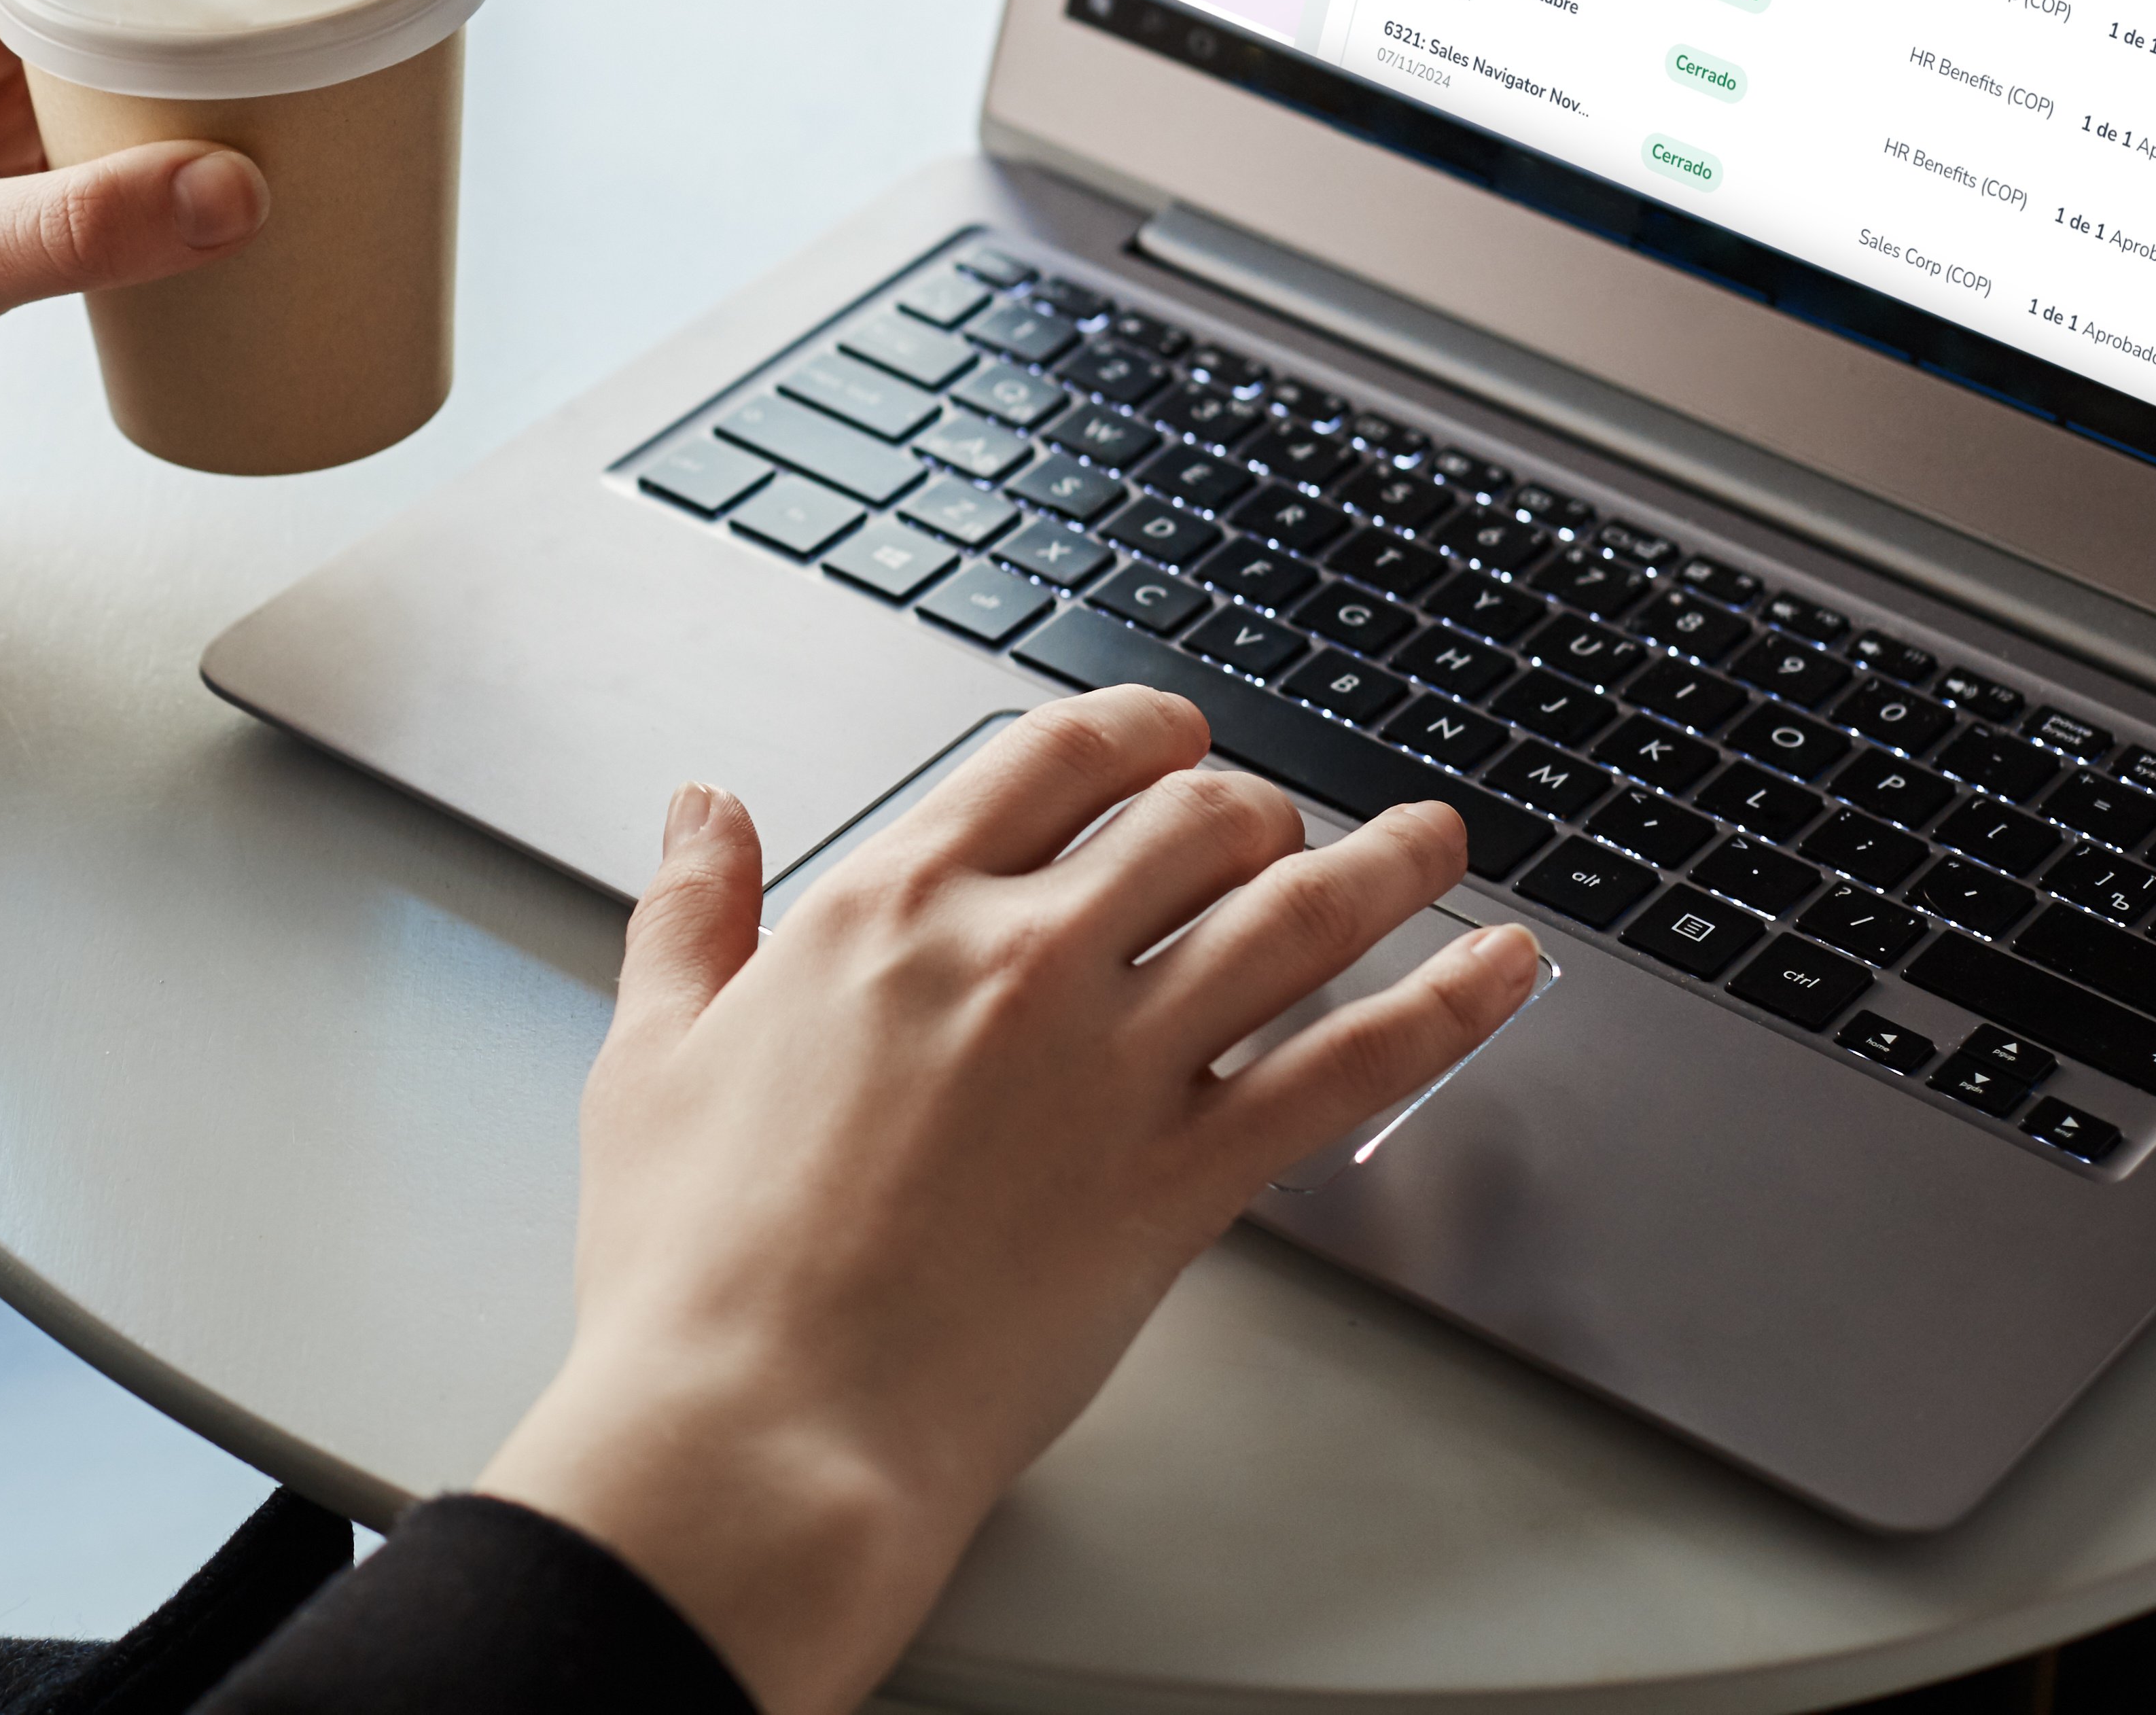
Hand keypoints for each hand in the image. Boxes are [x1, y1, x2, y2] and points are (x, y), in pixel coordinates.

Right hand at [473, 692, 1545, 1714]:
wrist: (762, 1421)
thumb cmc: (694, 1261)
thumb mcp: (654, 1049)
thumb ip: (692, 912)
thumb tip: (703, 813)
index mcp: (892, 907)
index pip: (1054, 757)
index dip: (1137, 734)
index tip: (1171, 742)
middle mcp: (1020, 958)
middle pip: (1196, 820)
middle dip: (1256, 805)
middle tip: (1284, 822)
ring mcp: (1114, 1065)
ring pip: (1296, 916)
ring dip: (1389, 864)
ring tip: (1438, 841)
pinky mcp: (1182, 1178)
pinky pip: (1350, 1065)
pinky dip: (1449, 1008)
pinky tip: (1501, 971)